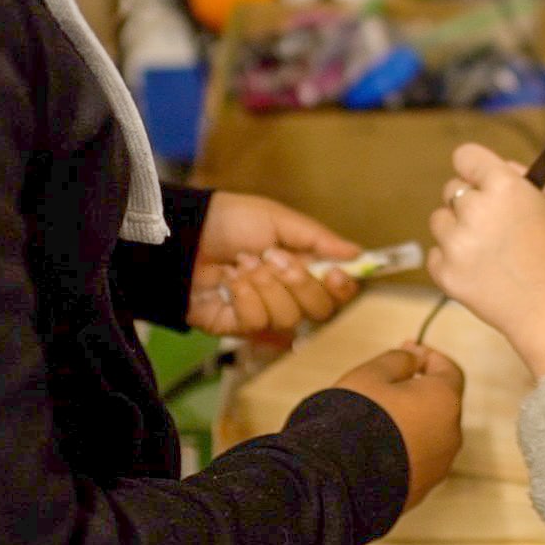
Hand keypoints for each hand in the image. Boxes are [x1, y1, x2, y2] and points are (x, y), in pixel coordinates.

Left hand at [186, 192, 362, 335]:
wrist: (185, 234)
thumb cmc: (230, 220)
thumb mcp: (278, 219)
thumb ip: (318, 239)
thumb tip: (358, 253)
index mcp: (302, 266)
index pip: (336, 291)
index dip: (341, 287)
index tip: (335, 274)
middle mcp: (287, 293)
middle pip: (319, 310)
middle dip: (298, 283)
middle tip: (273, 258)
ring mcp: (262, 311)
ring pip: (287, 318)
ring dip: (265, 286)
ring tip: (242, 263)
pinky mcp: (236, 325)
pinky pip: (255, 323)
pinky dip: (244, 297)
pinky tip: (230, 280)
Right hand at [334, 344, 464, 510]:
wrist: (338, 478)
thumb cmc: (356, 417)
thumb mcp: (372, 374)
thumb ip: (399, 360)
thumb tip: (414, 361)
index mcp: (445, 401)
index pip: (450, 370)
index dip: (429, 356)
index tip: (408, 350)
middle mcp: (450, 436)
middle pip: (441, 405)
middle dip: (419, 391)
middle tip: (388, 383)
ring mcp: (437, 468)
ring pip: (429, 435)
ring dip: (411, 423)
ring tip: (376, 419)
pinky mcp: (421, 490)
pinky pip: (417, 460)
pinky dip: (403, 449)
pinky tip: (374, 447)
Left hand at [428, 143, 544, 377]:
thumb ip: (522, 175)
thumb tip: (498, 166)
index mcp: (504, 186)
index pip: (465, 156)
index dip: (474, 167)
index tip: (479, 177)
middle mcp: (475, 210)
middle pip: (452, 189)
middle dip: (469, 202)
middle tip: (494, 224)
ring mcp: (456, 243)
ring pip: (439, 220)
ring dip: (458, 230)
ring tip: (490, 250)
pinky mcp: (445, 273)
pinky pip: (436, 253)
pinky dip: (453, 260)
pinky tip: (481, 270)